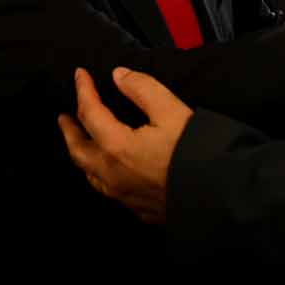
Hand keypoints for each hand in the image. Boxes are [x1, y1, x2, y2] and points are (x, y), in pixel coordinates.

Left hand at [57, 67, 190, 223]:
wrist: (219, 196)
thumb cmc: (196, 153)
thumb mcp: (172, 111)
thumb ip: (142, 88)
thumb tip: (119, 75)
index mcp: (117, 147)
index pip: (89, 113)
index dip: (83, 91)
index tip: (79, 75)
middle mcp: (113, 175)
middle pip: (79, 150)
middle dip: (69, 130)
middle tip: (64, 116)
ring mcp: (123, 196)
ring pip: (90, 175)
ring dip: (82, 154)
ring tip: (81, 142)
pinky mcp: (138, 209)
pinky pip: (107, 190)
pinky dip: (99, 174)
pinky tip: (108, 171)